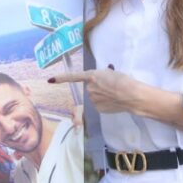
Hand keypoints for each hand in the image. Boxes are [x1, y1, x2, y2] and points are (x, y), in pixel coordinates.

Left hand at [50, 69, 182, 132]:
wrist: (132, 95)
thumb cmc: (124, 80)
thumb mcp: (112, 73)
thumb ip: (102, 75)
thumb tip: (102, 78)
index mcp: (91, 76)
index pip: (73, 77)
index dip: (61, 78)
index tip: (50, 80)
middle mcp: (89, 88)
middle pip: (91, 87)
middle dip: (98, 86)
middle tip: (111, 85)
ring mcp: (92, 100)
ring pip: (95, 96)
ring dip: (102, 95)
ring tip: (115, 93)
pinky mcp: (98, 109)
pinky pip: (99, 104)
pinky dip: (106, 103)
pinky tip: (114, 101)